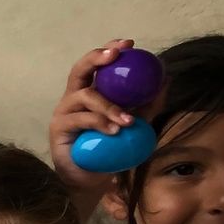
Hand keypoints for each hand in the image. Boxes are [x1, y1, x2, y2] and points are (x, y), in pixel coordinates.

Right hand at [50, 42, 142, 198]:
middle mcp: (73, 98)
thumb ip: (146, 105)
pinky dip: (100, 123)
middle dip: (97, 59)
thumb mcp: (133, 124)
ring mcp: (63, 112)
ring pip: (86, 96)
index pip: (96, 66)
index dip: (109, 50)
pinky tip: (115, 130)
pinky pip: (81, 120)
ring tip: (128, 120)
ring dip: (109, 105)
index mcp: (88, 92)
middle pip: (79, 70)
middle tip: (115, 56)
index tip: (130, 44)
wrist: (90, 179)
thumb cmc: (109, 150)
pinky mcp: (58, 129)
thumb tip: (165, 80)